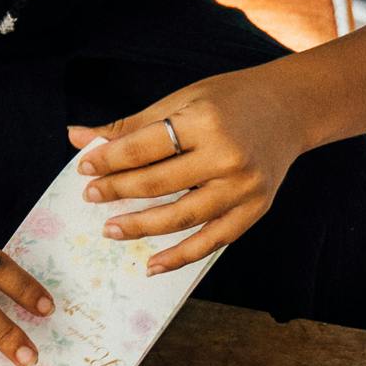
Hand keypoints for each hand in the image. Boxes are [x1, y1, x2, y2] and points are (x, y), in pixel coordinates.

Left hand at [71, 69, 313, 271]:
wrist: (290, 108)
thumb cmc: (228, 101)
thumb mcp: (181, 100)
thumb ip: (131, 125)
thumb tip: (75, 137)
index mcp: (204, 121)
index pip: (144, 147)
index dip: (109, 160)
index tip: (84, 169)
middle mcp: (227, 156)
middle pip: (159, 182)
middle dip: (119, 191)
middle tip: (91, 197)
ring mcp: (244, 187)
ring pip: (182, 217)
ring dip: (142, 227)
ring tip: (110, 229)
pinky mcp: (255, 209)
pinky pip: (213, 240)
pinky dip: (181, 257)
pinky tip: (152, 264)